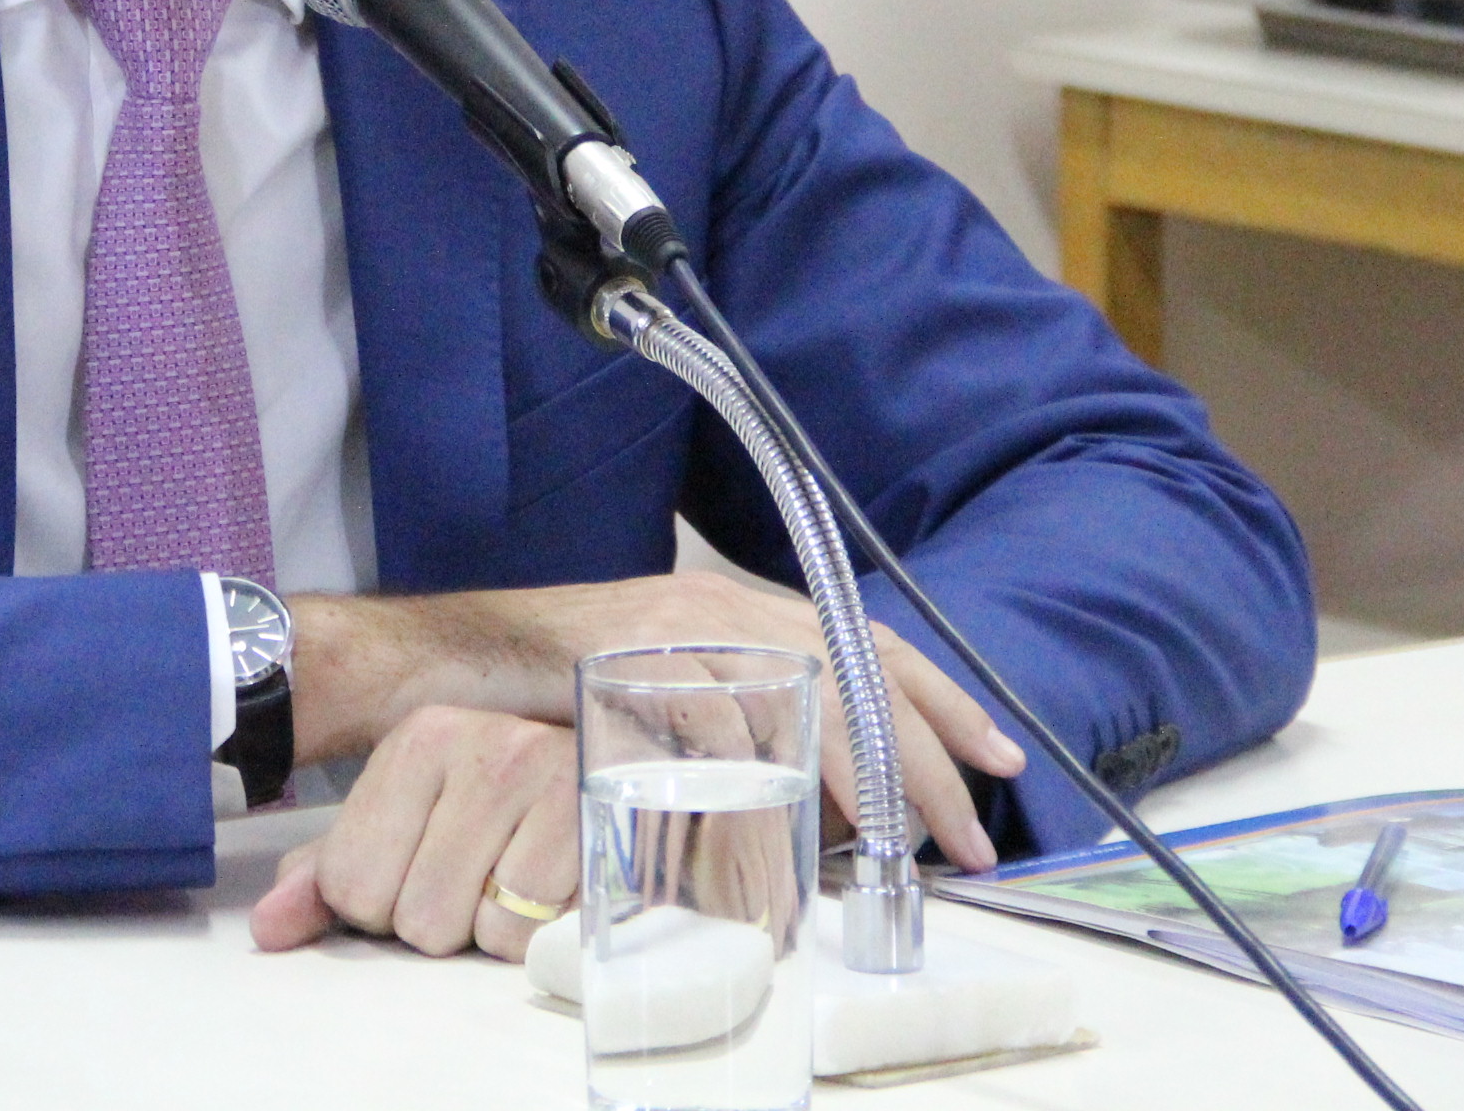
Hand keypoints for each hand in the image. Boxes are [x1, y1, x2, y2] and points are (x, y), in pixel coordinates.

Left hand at [250, 705, 575, 959]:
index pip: (351, 884)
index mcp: (418, 741)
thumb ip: (330, 875)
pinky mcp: (596, 822)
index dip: (383, 907)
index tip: (426, 871)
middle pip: (415, 918)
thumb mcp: (411, 828)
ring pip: (477, 931)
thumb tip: (268, 929)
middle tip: (486, 880)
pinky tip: (560, 890)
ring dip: (498, 933)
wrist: (631, 786)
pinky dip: (543, 934)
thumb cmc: (508, 816)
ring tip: (525, 882)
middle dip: (447, 922)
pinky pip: (534, 935)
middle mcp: (480, 741)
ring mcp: (544, 773)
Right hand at [290, 570, 1025, 872]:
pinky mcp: (640, 663)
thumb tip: (826, 792)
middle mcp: (727, 605)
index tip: (1003, 758)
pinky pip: (720, 734)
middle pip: (858, 677)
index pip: (871, 643)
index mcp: (746, 604)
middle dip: (927, 763)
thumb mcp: (676, 683)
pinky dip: (757, 793)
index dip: (943, 702)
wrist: (460, 654)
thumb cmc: (564, 678)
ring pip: (804, 709)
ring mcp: (684, 631)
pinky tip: (783, 843)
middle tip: (970, 838)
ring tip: (897, 859)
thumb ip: (749, 715)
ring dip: (859, 791)